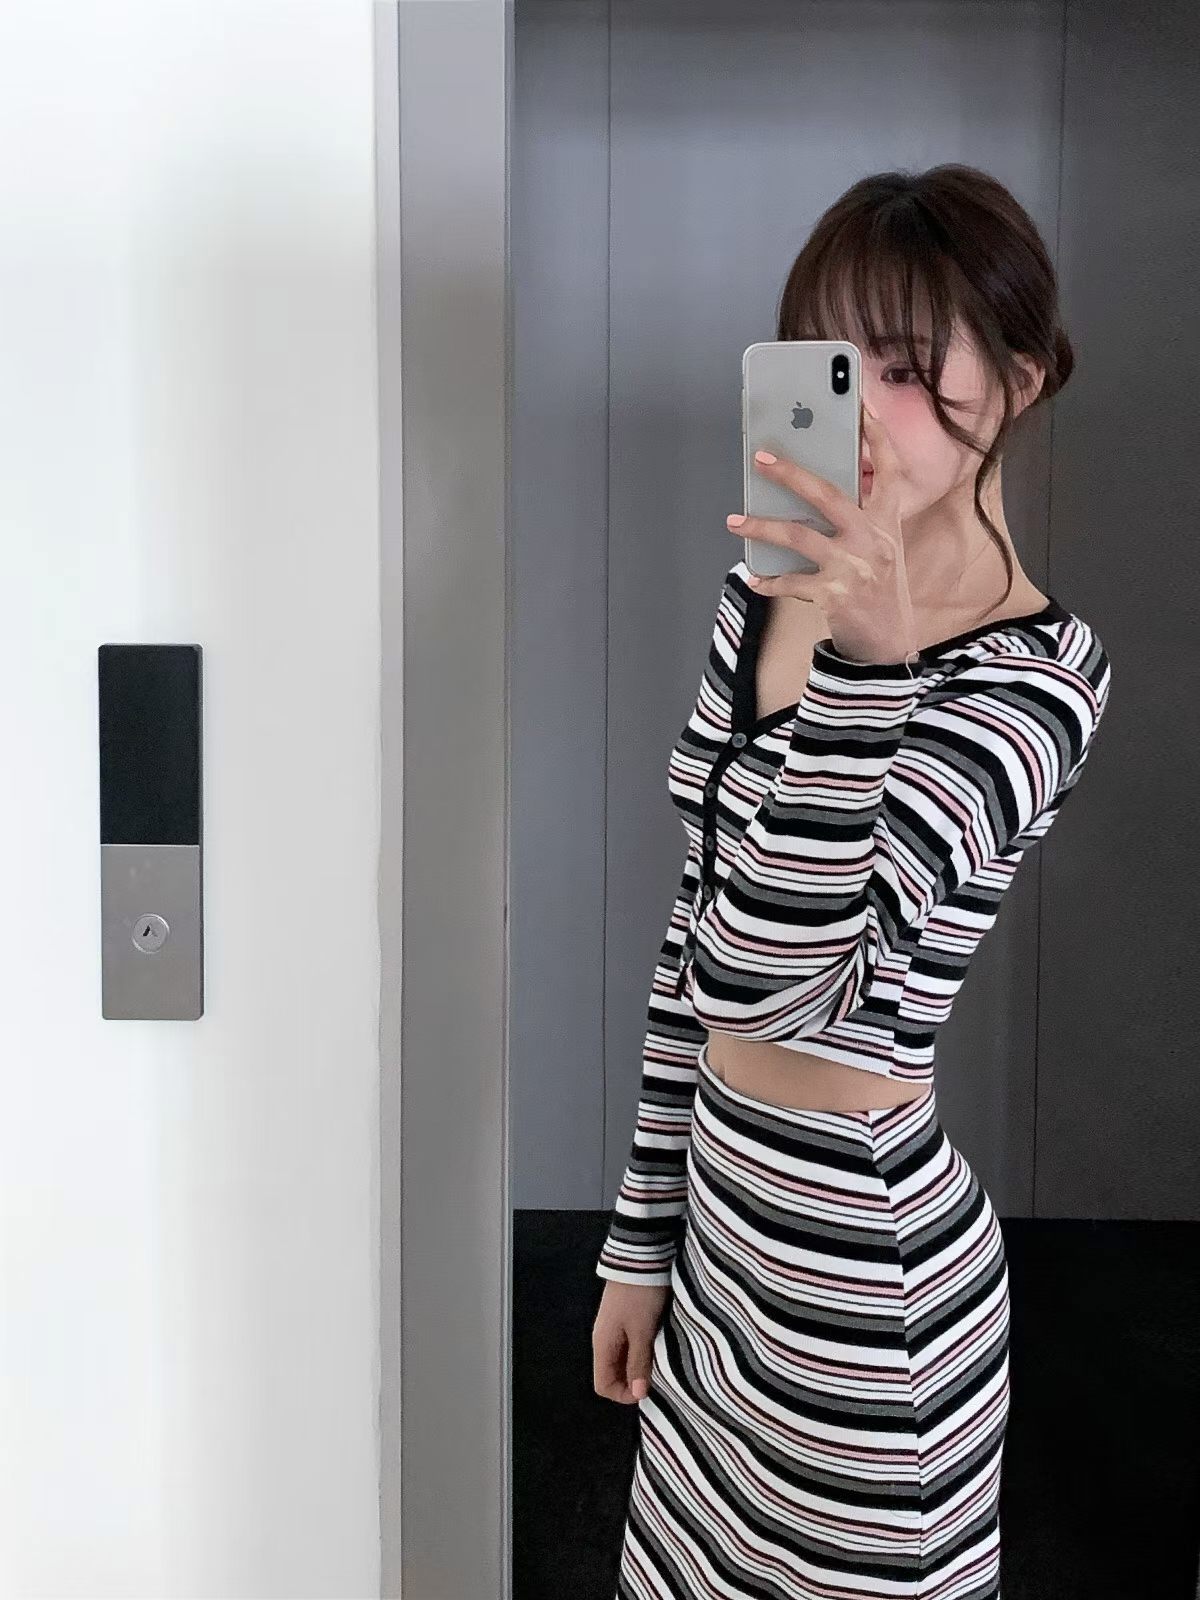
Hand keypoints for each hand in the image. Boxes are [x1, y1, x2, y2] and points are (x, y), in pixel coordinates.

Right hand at [592, 1280, 667, 1404]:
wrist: (641, 1257)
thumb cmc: (640, 1296)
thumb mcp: (643, 1331)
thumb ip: (639, 1362)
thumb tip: (638, 1395)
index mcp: (602, 1344)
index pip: (603, 1385)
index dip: (624, 1395)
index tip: (649, 1388)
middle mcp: (604, 1338)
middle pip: (613, 1373)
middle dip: (634, 1381)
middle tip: (658, 1376)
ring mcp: (614, 1327)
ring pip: (623, 1359)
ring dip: (640, 1365)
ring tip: (661, 1361)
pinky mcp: (625, 1317)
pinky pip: (630, 1345)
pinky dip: (642, 1351)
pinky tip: (658, 1344)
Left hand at [728, 403, 917, 667]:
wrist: (890, 643)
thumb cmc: (879, 587)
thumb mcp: (881, 546)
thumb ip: (858, 516)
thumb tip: (807, 488)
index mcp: (889, 521)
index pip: (889, 469)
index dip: (876, 436)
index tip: (860, 405)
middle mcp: (874, 539)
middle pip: (828, 494)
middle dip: (791, 473)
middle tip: (760, 457)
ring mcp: (855, 567)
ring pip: (799, 536)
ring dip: (761, 527)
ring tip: (734, 521)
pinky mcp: (836, 595)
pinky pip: (791, 582)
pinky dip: (768, 580)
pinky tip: (752, 576)